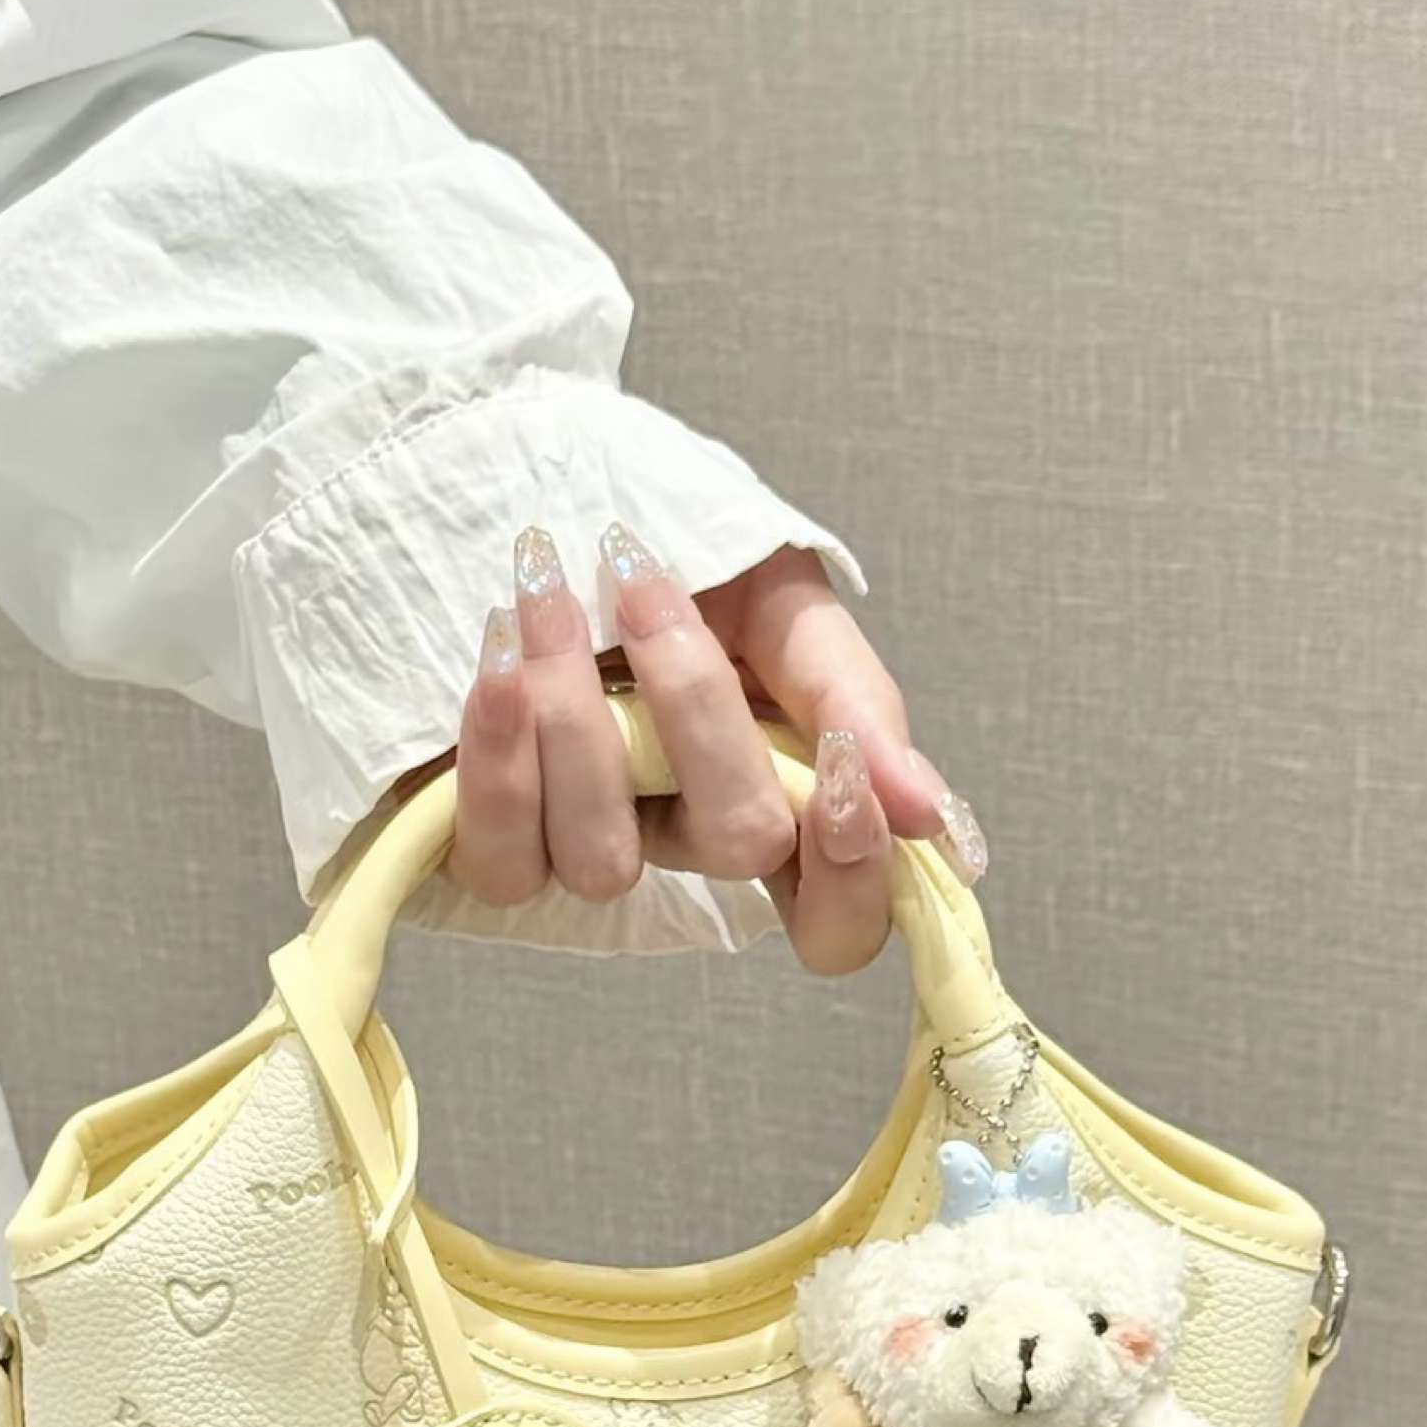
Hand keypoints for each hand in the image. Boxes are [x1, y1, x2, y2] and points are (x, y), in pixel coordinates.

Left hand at [442, 522, 985, 974]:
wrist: (551, 506)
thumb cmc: (687, 565)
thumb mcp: (791, 609)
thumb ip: (856, 702)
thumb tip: (926, 811)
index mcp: (786, 804)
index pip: (840, 920)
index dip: (853, 876)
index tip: (844, 766)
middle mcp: (695, 842)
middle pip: (740, 849)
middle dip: (700, 708)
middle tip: (652, 592)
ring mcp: (596, 849)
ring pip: (605, 862)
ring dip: (577, 719)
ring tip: (551, 597)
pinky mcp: (500, 845)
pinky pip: (503, 861)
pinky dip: (502, 758)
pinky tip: (502, 661)